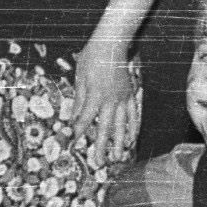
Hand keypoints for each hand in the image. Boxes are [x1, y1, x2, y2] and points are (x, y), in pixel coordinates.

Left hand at [72, 38, 146, 164]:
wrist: (112, 44)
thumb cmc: (92, 58)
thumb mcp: (79, 77)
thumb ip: (79, 99)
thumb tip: (73, 118)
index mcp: (94, 96)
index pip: (85, 119)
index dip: (79, 132)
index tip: (73, 144)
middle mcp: (110, 100)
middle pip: (105, 128)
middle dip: (101, 146)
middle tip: (99, 163)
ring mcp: (123, 98)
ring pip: (122, 125)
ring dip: (120, 143)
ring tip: (118, 158)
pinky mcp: (131, 94)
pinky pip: (133, 114)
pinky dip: (133, 127)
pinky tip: (133, 138)